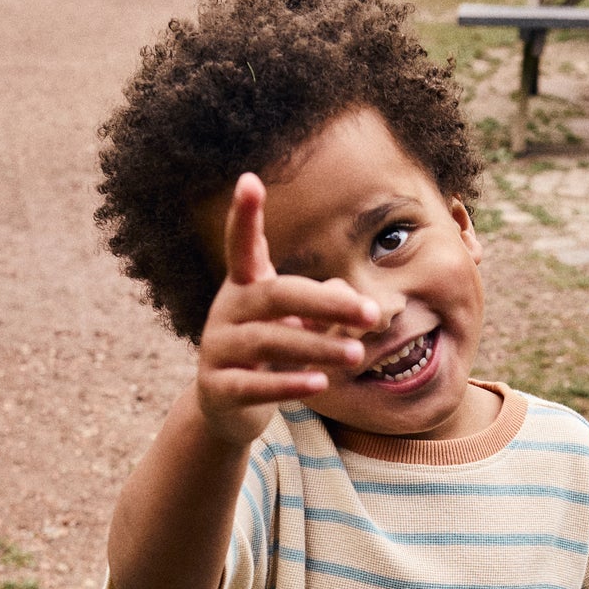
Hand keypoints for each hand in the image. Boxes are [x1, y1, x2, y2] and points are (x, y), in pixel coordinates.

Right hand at [196, 173, 378, 445]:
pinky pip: (255, 385)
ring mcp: (218, 349)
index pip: (242, 246)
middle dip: (325, 302)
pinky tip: (320, 383)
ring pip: (268, 342)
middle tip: (370, 313)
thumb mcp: (299, 324)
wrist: (228, 407)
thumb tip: (349, 295)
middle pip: (276, 295)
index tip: (249, 181)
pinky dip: (289, 383)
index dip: (244, 216)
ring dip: (316, 346)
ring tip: (356, 354)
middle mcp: (226, 310)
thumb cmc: (272, 354)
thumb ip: (325, 306)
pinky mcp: (219, 388)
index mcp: (245, 287)